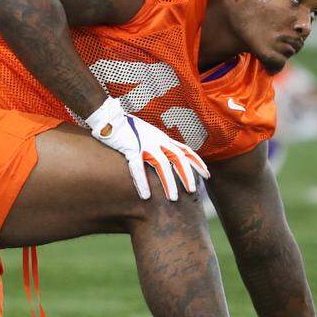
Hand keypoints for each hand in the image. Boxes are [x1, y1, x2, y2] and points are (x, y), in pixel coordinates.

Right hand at [85, 97, 207, 200]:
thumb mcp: (149, 135)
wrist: (109, 118)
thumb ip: (158, 145)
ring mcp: (144, 143)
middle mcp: (157, 140)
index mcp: (162, 138)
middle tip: (192, 191)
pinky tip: (145, 196)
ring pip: (161, 164)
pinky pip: (137, 167)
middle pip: (178, 158)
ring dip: (168, 182)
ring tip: (173, 198)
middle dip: (187, 174)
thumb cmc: (127, 129)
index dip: (197, 162)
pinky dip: (142, 182)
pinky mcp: (130, 147)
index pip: (185, 150)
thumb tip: (167, 158)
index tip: (207, 175)